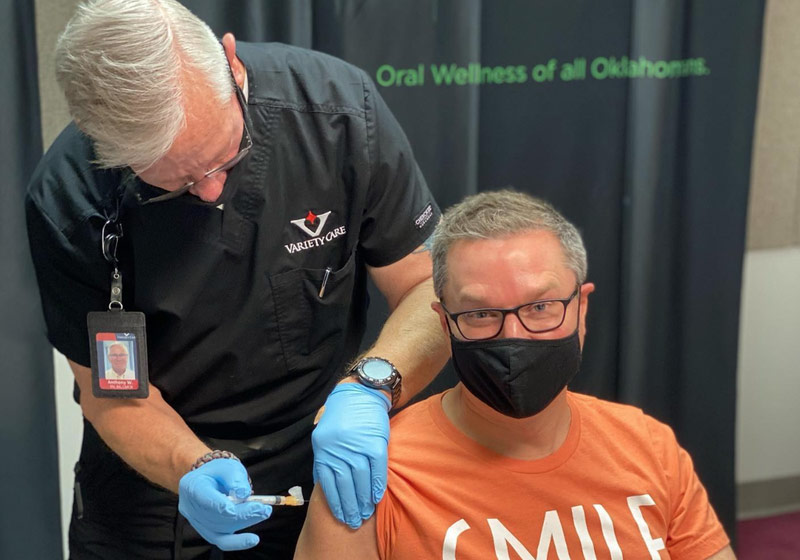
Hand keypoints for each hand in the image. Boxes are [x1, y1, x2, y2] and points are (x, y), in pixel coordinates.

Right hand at [178, 458, 271, 550]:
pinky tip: (253, 539)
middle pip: (215, 516)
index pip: (202, 497)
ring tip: (264, 512)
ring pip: (221, 529)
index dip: (217, 505)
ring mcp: (198, 522)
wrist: (212, 480)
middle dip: (241, 513)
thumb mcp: (228, 466)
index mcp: (192, 486)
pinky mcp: (209, 532)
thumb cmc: (220, 472)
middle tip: (263, 508)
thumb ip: (235, 478)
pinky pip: (222, 541)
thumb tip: (243, 494)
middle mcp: (190, 508)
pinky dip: (238, 541)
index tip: (232, 510)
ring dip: (244, 522)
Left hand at [312, 383, 389, 527]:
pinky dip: (377, 486)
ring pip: (360, 480)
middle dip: (349, 506)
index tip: (341, 516)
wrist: (361, 392)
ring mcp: (357, 446)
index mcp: (323, 448)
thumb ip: (325, 458)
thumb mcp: (324, 434)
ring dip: (363, 500)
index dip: (335, 503)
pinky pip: (376, 469)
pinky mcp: (375, 443)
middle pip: (344, 485)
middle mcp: (338, 448)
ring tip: (366, 514)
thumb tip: (323, 484)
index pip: (328, 483)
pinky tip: (376, 498)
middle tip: (354, 522)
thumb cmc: (342, 416)